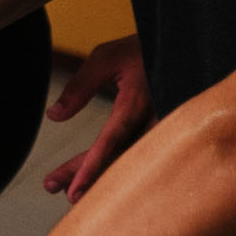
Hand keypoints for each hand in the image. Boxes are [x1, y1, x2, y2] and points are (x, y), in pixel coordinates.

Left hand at [43, 32, 151, 202]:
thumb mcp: (105, 58)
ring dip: (99, 175)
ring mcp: (158, 129)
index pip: (111, 142)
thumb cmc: (140, 48)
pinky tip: (94, 174)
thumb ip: (80, 87)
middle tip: (57, 191)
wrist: (181, 44)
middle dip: (88, 177)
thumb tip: (54, 116)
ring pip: (127, 161)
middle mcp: (150, 121)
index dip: (91, 167)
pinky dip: (114, 165)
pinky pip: (136, 154)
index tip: (73, 189)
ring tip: (67, 190)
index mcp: (136, 103)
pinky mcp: (160, 131)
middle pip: (117, 159)